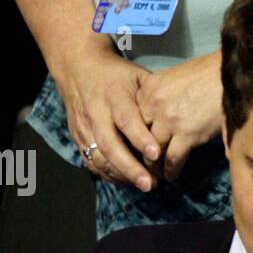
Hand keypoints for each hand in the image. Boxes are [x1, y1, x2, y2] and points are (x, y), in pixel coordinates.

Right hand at [57, 47, 161, 190]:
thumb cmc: (116, 75)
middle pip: (111, 145)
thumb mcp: (136, 77)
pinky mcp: (78, 137)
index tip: (157, 155)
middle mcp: (96, 113)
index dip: (141, 139)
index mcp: (114, 96)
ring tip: (144, 185)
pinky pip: (92, 162)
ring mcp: (85, 127)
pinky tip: (127, 182)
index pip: (127, 120)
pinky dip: (109, 175)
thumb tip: (175, 118)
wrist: (77, 67)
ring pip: (100, 158)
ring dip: (122, 175)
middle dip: (131, 167)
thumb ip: (153, 97)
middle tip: (151, 184)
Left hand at [136, 50, 224, 181]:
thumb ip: (160, 96)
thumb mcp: (173, 78)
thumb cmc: (207, 73)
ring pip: (153, 151)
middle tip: (142, 164)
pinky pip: (172, 158)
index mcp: (148, 88)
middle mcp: (153, 104)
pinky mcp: (187, 133)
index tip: (134, 145)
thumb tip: (158, 117)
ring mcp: (169, 120)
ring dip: (155, 166)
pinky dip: (171, 170)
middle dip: (139, 153)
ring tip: (157, 175)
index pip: (131, 118)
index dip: (132, 134)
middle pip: (138, 136)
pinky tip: (172, 175)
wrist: (231, 73)